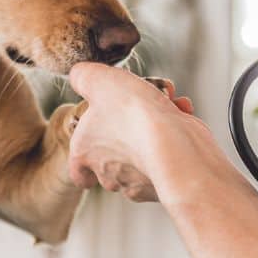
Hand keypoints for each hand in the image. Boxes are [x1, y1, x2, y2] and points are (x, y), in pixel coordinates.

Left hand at [67, 64, 195, 202]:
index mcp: (85, 152)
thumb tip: (79, 76)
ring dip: (153, 128)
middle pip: (111, 161)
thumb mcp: (97, 80)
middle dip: (126, 130)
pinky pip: (169, 154)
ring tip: (165, 104)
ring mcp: (138, 182)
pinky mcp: (167, 179)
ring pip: (143, 153)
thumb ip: (82, 76)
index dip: (84, 160)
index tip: (94, 151)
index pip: (77, 171)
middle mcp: (109, 173)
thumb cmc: (131, 113)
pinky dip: (176, 133)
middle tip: (138, 108)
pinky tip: (180, 114)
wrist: (174, 143)